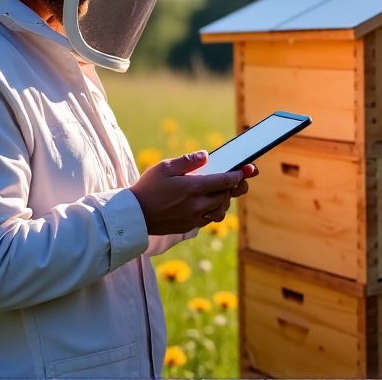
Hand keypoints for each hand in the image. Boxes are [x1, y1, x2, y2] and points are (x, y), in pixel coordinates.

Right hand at [128, 151, 255, 234]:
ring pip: (221, 211)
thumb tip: (205, 155)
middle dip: (236, 186)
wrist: (134, 215)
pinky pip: (209, 220)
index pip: (226, 181)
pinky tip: (208, 203)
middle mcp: (197, 204)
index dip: (239, 174)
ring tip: (222, 192)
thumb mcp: (164, 167)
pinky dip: (213, 211)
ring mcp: (194, 217)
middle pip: (227, 196)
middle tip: (240, 179)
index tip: (246, 169)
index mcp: (193, 187)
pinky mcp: (189, 226)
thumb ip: (187, 160)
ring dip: (225, 201)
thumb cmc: (147, 188)